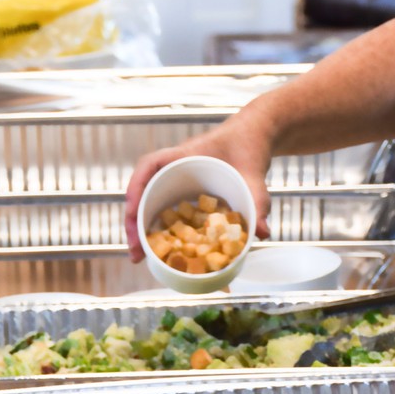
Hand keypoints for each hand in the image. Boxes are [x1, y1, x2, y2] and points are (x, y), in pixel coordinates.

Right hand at [123, 120, 273, 260]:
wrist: (254, 137)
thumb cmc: (248, 145)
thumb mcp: (254, 173)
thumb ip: (258, 201)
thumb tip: (261, 233)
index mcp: (183, 155)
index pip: (149, 166)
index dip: (136, 189)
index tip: (133, 212)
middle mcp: (174, 168)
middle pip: (142, 192)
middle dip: (134, 222)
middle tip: (136, 252)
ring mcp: (177, 181)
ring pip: (150, 203)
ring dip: (143, 229)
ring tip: (141, 256)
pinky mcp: (185, 194)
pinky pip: (165, 210)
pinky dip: (160, 229)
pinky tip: (162, 250)